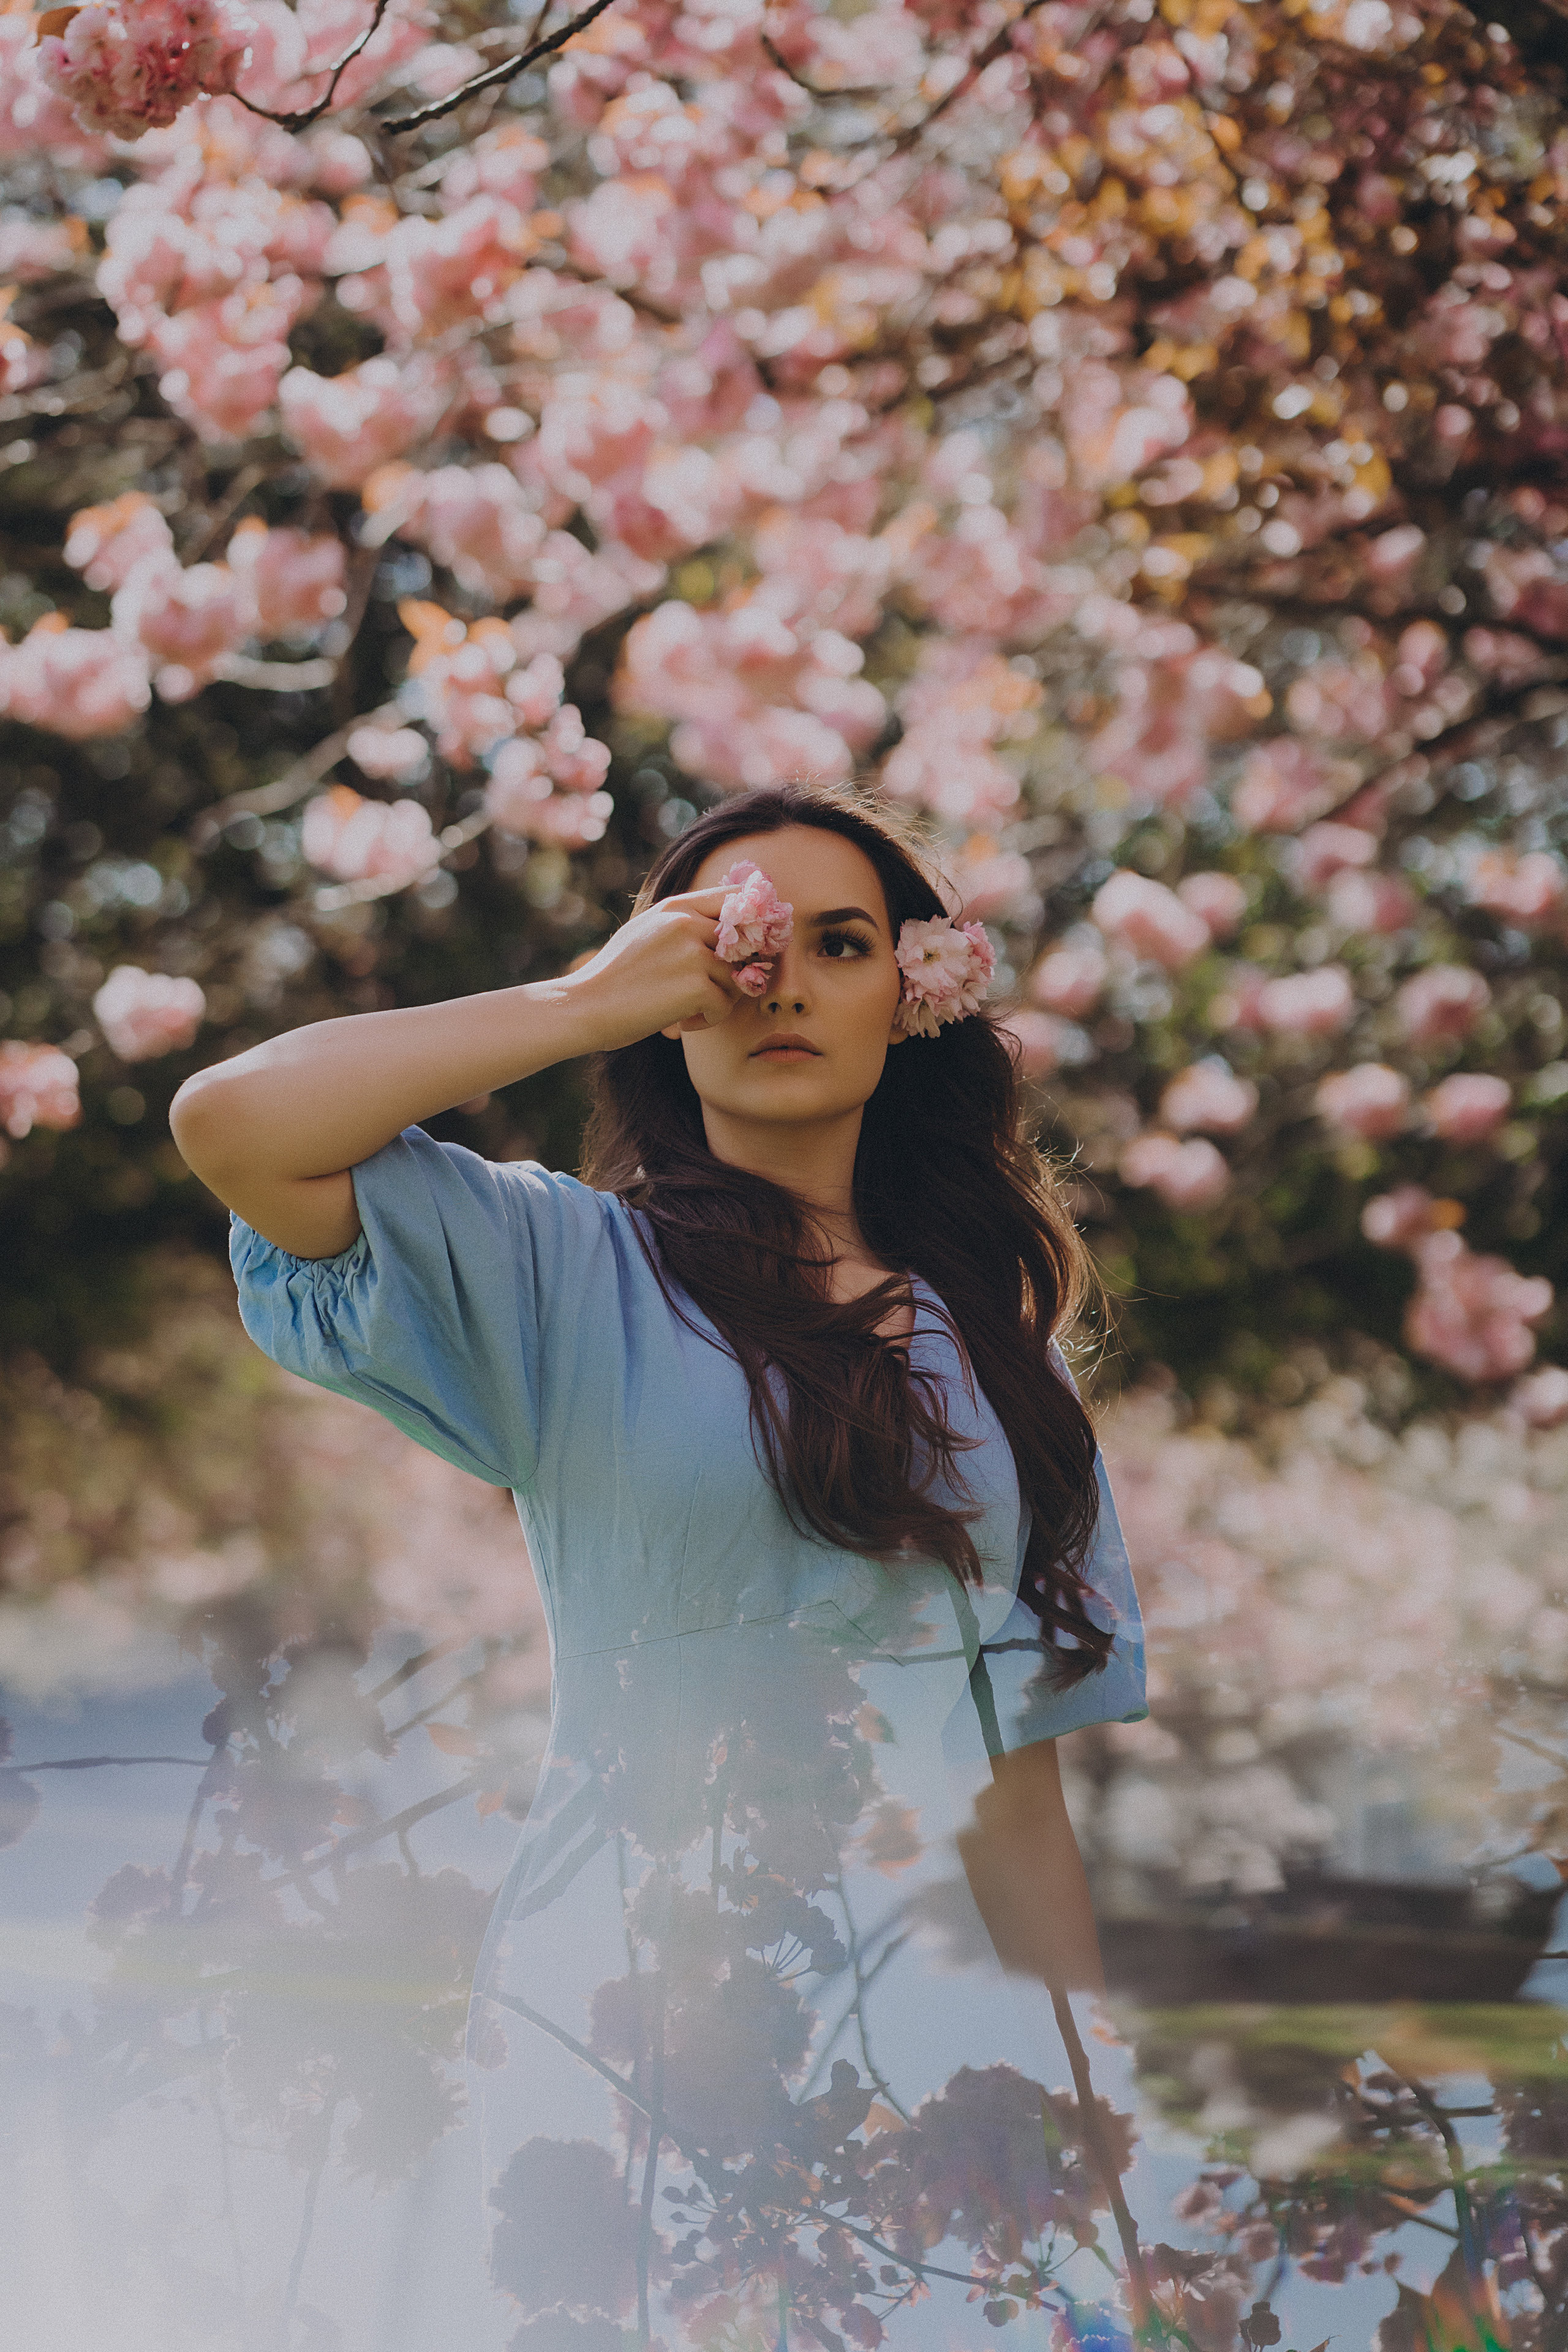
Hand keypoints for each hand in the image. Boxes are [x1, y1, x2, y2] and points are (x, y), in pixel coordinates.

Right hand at [559, 886, 745, 1050]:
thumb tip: (728, 927)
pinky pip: (724, 1006)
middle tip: (710, 991)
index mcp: (676, 907)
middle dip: (734, 971)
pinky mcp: (698, 986)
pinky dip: (707, 1020)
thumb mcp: (646, 932)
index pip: (736, 898)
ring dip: (717, 1001)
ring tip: (686, 1010)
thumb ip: (683, 924)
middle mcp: (688, 923)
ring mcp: (693, 953)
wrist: (584, 1006)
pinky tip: (680, 1023)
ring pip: (735, 979)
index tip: (749, 945)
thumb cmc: (613, 977)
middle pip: (743, 944)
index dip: (752, 921)